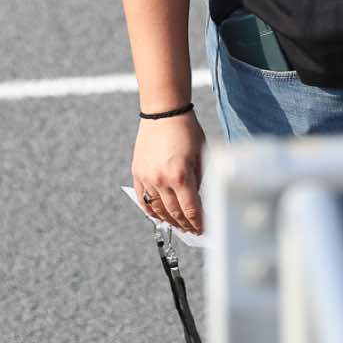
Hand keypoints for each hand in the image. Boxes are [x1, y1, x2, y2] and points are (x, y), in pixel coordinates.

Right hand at [133, 111, 205, 235]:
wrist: (164, 113)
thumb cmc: (187, 131)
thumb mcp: (201, 156)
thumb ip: (201, 180)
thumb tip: (200, 201)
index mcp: (181, 176)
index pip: (191, 210)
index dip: (199, 223)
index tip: (204, 229)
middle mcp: (162, 180)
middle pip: (175, 213)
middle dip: (186, 224)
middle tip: (193, 230)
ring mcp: (147, 178)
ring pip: (158, 209)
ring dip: (169, 220)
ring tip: (178, 225)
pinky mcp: (138, 173)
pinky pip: (143, 199)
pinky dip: (151, 210)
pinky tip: (159, 215)